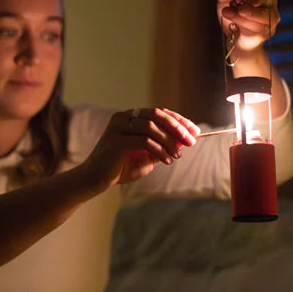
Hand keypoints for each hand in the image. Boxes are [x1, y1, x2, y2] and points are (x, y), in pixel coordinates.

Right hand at [79, 108, 199, 190]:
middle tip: (191, 142)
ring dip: (168, 141)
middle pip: (156, 114)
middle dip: (177, 127)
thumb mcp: (149, 156)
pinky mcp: (115, 140)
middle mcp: (123, 118)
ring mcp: (118, 127)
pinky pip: (143, 141)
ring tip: (176, 156)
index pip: (159, 113)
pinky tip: (167, 161)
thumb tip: (185, 140)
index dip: (179, 120)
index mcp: (131, 117)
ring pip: (151, 127)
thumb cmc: (122, 167)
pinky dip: (159, 150)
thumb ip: (164, 146)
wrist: (97, 179)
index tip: (195, 131)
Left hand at [218, 0, 279, 56]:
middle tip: (238, 9)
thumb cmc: (233, 14)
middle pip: (266, 13)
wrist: (233, 36)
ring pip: (260, 25)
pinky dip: (242, 28)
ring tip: (227, 13)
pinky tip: (232, 24)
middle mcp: (271, 13)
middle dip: (251, 12)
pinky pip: (255, 34)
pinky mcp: (262, 38)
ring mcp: (269, 27)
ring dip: (242, 19)